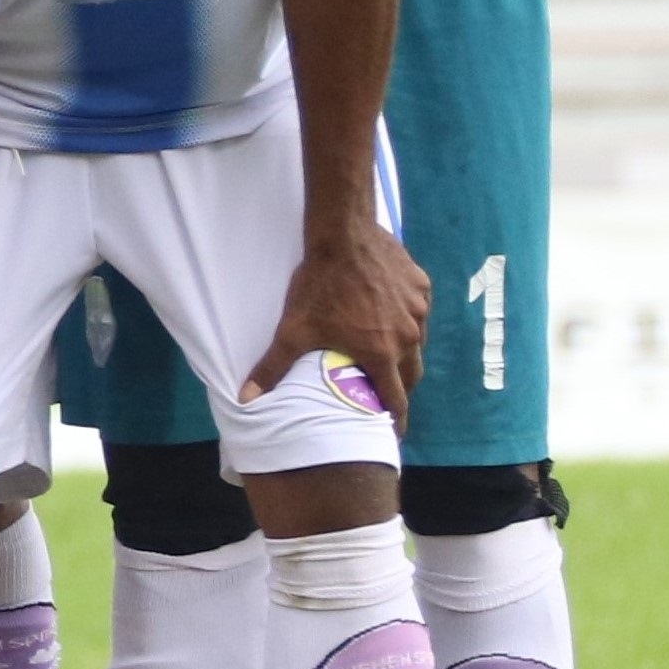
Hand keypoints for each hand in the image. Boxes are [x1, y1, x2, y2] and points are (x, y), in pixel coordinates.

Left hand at [250, 226, 431, 426]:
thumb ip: (273, 367)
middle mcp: (408, 337)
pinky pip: (418, 312)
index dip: (395, 419)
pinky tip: (390, 314)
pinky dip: (407, 319)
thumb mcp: (294, 329)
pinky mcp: (422, 288)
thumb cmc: (319, 285)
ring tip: (387, 355)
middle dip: (401, 388)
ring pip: (417, 343)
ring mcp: (418, 311)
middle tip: (386, 393)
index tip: (392, 432)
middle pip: (412, 375)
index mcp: (381, 353)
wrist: (344, 236)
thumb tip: (246, 398)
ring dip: (404, 352)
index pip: (395, 399)